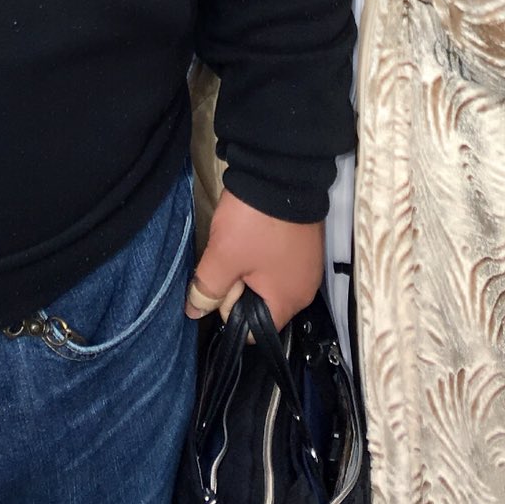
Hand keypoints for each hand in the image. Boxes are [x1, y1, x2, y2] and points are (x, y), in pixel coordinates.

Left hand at [186, 191, 324, 331]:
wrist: (282, 172)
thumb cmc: (254, 223)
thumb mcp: (223, 256)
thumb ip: (207, 289)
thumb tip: (195, 311)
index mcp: (290, 301)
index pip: (257, 331)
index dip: (232, 312)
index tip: (223, 284)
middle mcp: (305, 288)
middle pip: (264, 305)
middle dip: (242, 288)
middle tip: (232, 258)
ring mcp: (309, 264)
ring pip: (270, 281)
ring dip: (252, 268)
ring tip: (243, 242)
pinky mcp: (307, 243)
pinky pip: (280, 261)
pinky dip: (265, 253)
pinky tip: (257, 232)